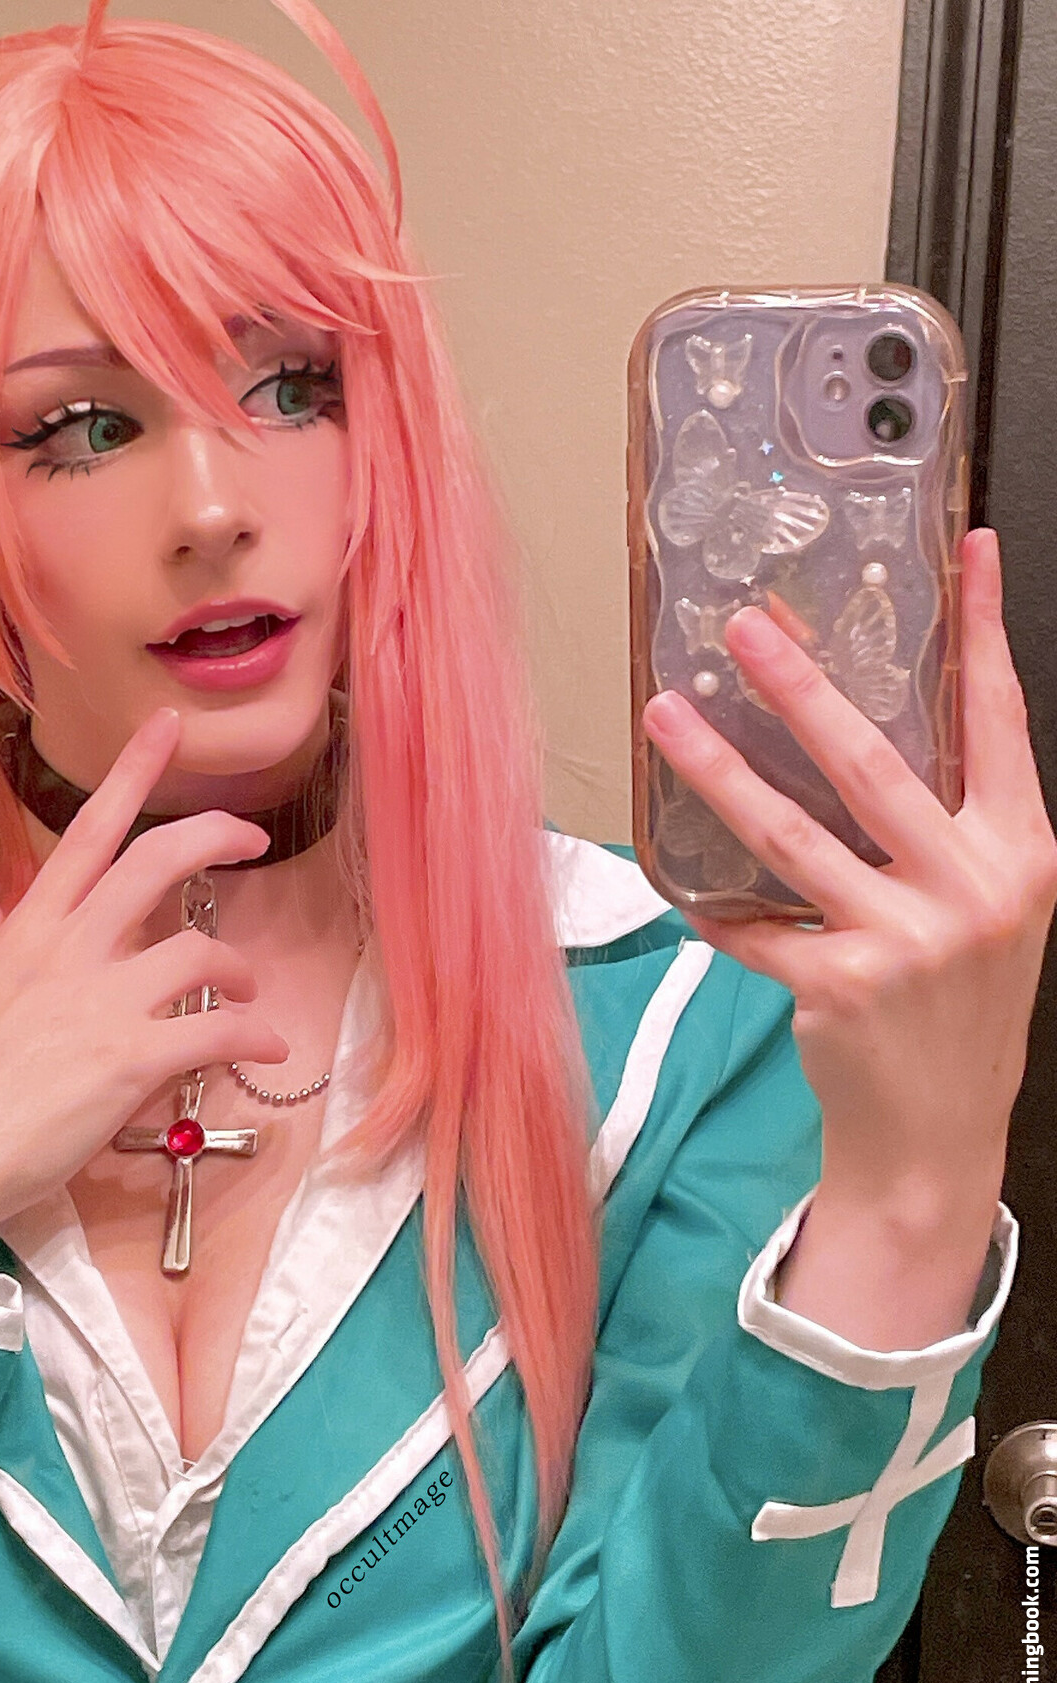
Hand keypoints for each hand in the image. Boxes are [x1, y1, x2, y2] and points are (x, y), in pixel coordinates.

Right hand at [0, 708, 289, 1290]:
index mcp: (30, 928)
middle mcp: (69, 951)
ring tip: (246, 989)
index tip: (168, 724)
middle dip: (216, 836)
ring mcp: (101, 1004)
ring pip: (197, 952)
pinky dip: (251, 1035)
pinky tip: (263, 1047)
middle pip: (156, 862)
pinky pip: (214, 1032)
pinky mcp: (129, 1062)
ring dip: (238, 967)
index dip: (133, 771)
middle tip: (253, 838)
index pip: (87, 830)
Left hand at [642, 529, 1056, 1343]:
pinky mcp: (836, 986)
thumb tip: (862, 724)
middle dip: (801, 686)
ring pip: (790, 831)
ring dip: (718, 767)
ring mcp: (904, 940)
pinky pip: (752, 922)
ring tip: (665, 713)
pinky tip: (672, 866)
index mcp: (1017, 852)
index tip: (962, 550)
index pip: (999, 719)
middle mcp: (971, 889)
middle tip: (745, 627)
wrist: (938, 1132)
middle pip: (873, 762)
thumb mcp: (988, 905)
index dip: (982, 630)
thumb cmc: (957, 1005)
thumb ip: (949, 826)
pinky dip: (709, 897)